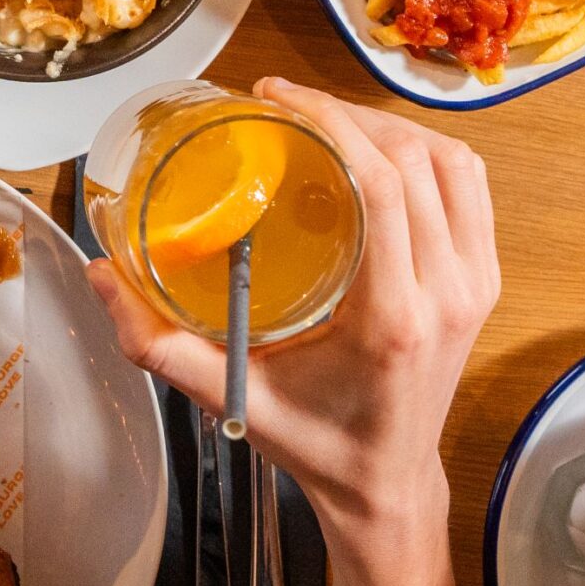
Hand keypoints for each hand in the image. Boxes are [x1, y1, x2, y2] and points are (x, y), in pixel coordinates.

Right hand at [87, 78, 496, 585]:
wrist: (388, 486)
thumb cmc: (318, 445)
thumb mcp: (231, 399)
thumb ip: (160, 345)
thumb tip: (101, 278)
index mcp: (393, 318)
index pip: (384, 186)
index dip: (333, 121)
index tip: (278, 98)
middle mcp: (447, 294)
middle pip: (418, 161)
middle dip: (351, 113)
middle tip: (290, 104)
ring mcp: (475, 285)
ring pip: (453, 163)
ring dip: (393, 128)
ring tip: (331, 121)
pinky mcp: (483, 281)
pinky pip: (470, 187)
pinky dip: (428, 154)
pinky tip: (378, 153)